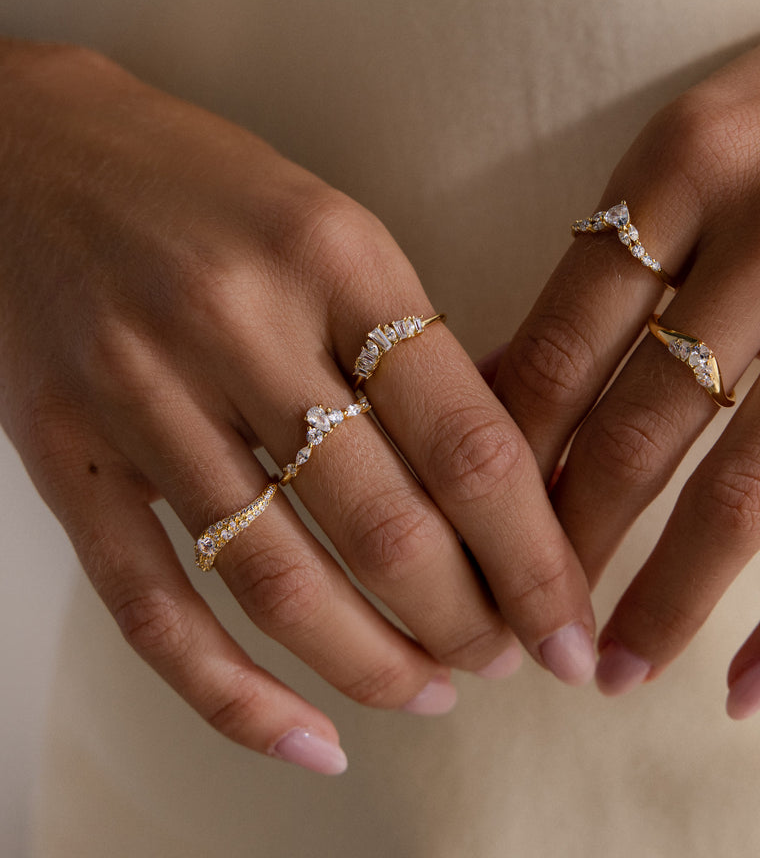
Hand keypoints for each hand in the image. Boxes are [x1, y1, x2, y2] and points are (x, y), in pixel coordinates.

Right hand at [0, 40, 594, 772]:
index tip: (572, 622)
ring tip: (432, 692)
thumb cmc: (211, 189)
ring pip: (280, 580)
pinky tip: (308, 740)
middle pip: (385, 525)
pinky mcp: (65, 454)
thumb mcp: (337, 230)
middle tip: (511, 657)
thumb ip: (419, 348)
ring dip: (374, 664)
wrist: (30, 152)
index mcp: (337, 254)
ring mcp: (140, 393)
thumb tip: (515, 480)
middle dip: (468, 621)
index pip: (467, 438)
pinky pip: (151, 607)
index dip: (536, 553)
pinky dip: (232, 696)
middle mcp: (240, 324)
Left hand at [494, 0, 759, 716]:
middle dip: (570, 537)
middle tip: (520, 619)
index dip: (507, 443)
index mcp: (687, 160)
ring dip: (668, 594)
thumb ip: (611, 257)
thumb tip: (499, 377)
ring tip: (612, 669)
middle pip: (643, 419)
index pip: (567, 334)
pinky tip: (751, 682)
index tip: (466, 519)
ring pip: (748, 480)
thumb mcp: (693, 138)